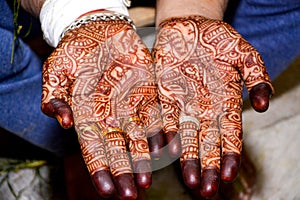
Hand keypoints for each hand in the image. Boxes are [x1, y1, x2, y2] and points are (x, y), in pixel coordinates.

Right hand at [41, 12, 161, 198]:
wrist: (99, 31)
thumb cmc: (75, 52)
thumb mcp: (57, 70)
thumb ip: (55, 96)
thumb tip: (62, 121)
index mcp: (87, 113)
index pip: (92, 146)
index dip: (99, 168)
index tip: (105, 190)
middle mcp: (111, 115)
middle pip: (118, 148)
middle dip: (124, 171)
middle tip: (132, 194)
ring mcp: (131, 105)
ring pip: (140, 135)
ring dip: (145, 157)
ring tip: (150, 178)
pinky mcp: (149, 91)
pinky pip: (157, 113)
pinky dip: (164, 130)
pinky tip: (171, 146)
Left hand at [152, 16, 273, 197]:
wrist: (189, 26)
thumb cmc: (219, 39)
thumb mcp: (245, 54)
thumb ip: (257, 77)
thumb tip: (265, 106)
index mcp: (226, 101)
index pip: (230, 134)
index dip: (230, 155)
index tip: (229, 176)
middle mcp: (204, 108)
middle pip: (207, 142)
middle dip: (208, 166)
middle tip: (207, 190)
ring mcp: (184, 103)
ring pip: (185, 136)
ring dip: (186, 158)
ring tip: (189, 180)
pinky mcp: (164, 95)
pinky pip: (164, 118)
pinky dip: (163, 135)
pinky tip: (163, 151)